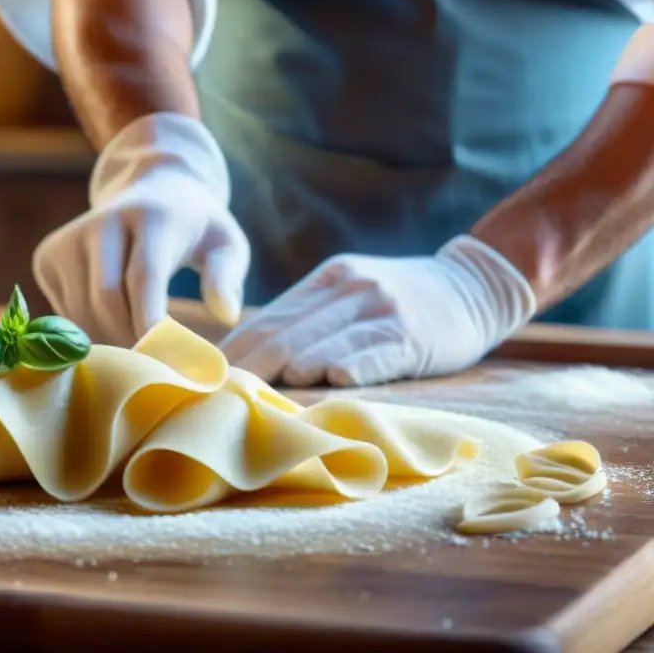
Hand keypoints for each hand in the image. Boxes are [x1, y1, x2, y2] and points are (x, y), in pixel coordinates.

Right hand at [33, 113, 250, 346]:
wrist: (150, 189)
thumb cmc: (194, 228)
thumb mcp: (225, 243)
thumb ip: (226, 277)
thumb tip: (225, 315)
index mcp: (151, 215)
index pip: (143, 275)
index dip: (150, 322)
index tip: (166, 360)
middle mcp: (103, 220)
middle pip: (106, 299)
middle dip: (129, 341)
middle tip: (155, 366)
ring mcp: (68, 237)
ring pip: (80, 311)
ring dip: (108, 341)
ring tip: (138, 348)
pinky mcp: (47, 256)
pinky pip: (63, 312)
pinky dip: (87, 330)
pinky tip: (112, 323)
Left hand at [219, 236, 535, 386]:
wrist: (476, 285)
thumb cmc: (402, 300)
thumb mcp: (353, 291)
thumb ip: (311, 316)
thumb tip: (257, 356)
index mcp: (328, 279)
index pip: (269, 318)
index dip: (235, 350)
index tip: (204, 377)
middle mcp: (349, 290)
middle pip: (285, 334)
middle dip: (247, 369)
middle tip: (217, 398)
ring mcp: (381, 311)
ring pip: (321, 346)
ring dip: (286, 376)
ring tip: (256, 402)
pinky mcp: (411, 335)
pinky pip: (370, 357)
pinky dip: (345, 372)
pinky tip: (325, 387)